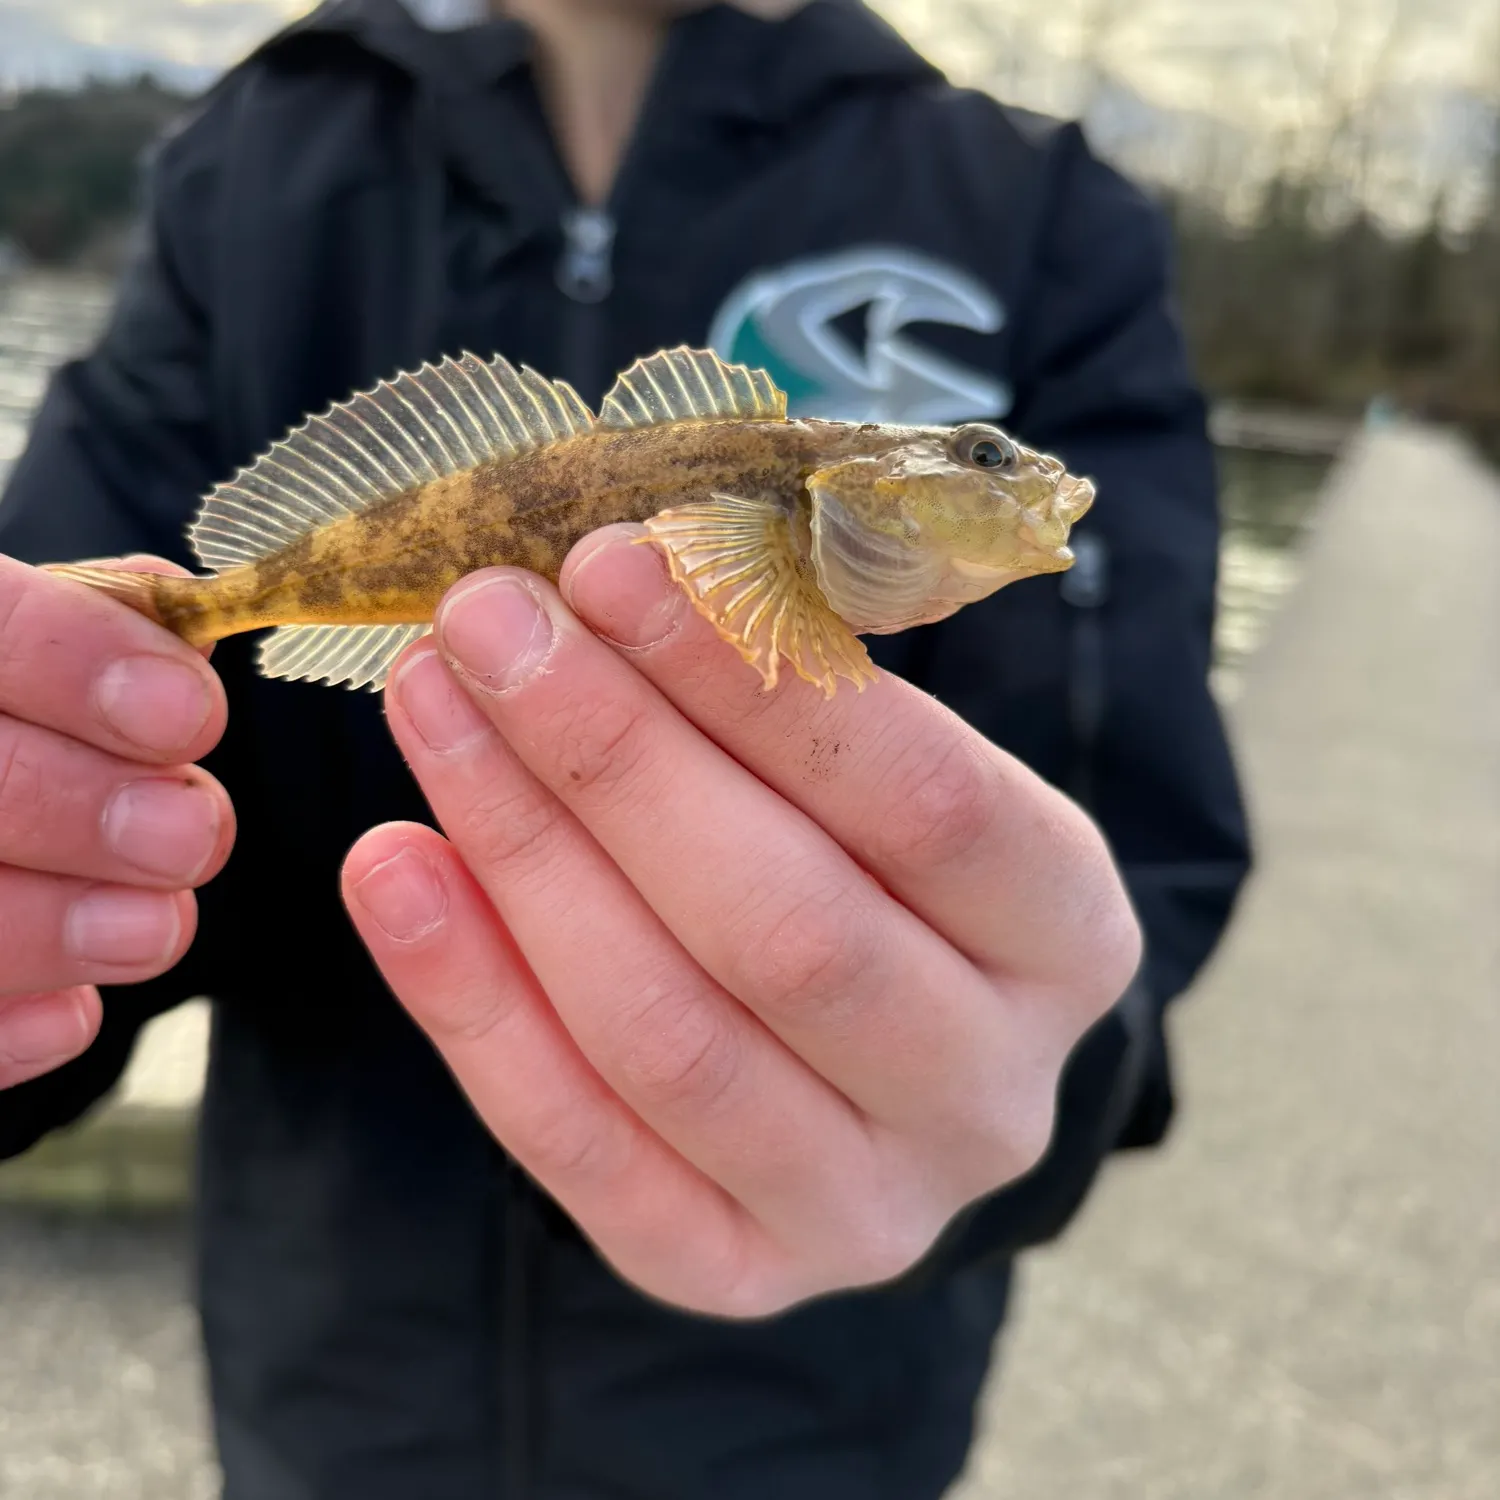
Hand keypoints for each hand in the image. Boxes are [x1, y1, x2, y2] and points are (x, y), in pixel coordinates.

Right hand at [0, 555, 232, 1089]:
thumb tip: (182, 620)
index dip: (72, 661)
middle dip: (74, 807)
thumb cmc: (18, 708)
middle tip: (194, 832)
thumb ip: (97, 621)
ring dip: (45, 924)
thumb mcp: (35, 633)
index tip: (192, 713)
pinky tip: (73, 1015)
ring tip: (160, 927)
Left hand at [344, 527, 1139, 1316]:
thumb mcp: (880, 772)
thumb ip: (788, 693)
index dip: (755, 685)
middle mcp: (988, 1094)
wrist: (873, 1056)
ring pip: (670, 1038)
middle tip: (488, 623)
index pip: (926, 807)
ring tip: (433, 708)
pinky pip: (579, 1148)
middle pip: (788, 930)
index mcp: (1066, 937)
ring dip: (524, 854)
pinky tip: (394, 864)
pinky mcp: (733, 1270)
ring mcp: (866, 1207)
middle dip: (615, 759)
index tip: (610, 567)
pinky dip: (468, 1001)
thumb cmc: (873, 866)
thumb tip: (617, 582)